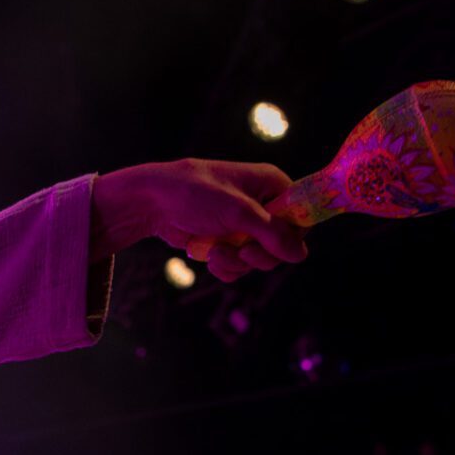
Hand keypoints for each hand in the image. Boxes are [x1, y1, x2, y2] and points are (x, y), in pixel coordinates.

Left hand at [88, 160, 309, 279]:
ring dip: (238, 263)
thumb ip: (272, 233)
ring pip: (260, 260)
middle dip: (260, 255)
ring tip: (216, 252)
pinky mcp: (226, 243)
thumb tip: (299, 255)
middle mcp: (262, 205)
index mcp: (272, 185)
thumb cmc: (194, 194)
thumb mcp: (238, 212)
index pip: (303, 215)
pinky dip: (226, 268)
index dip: (293, 235)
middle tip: (243, 251)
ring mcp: (244, 226)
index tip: (277, 245)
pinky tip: (209, 258)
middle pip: (283, 245)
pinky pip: (240, 267)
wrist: (151, 203)